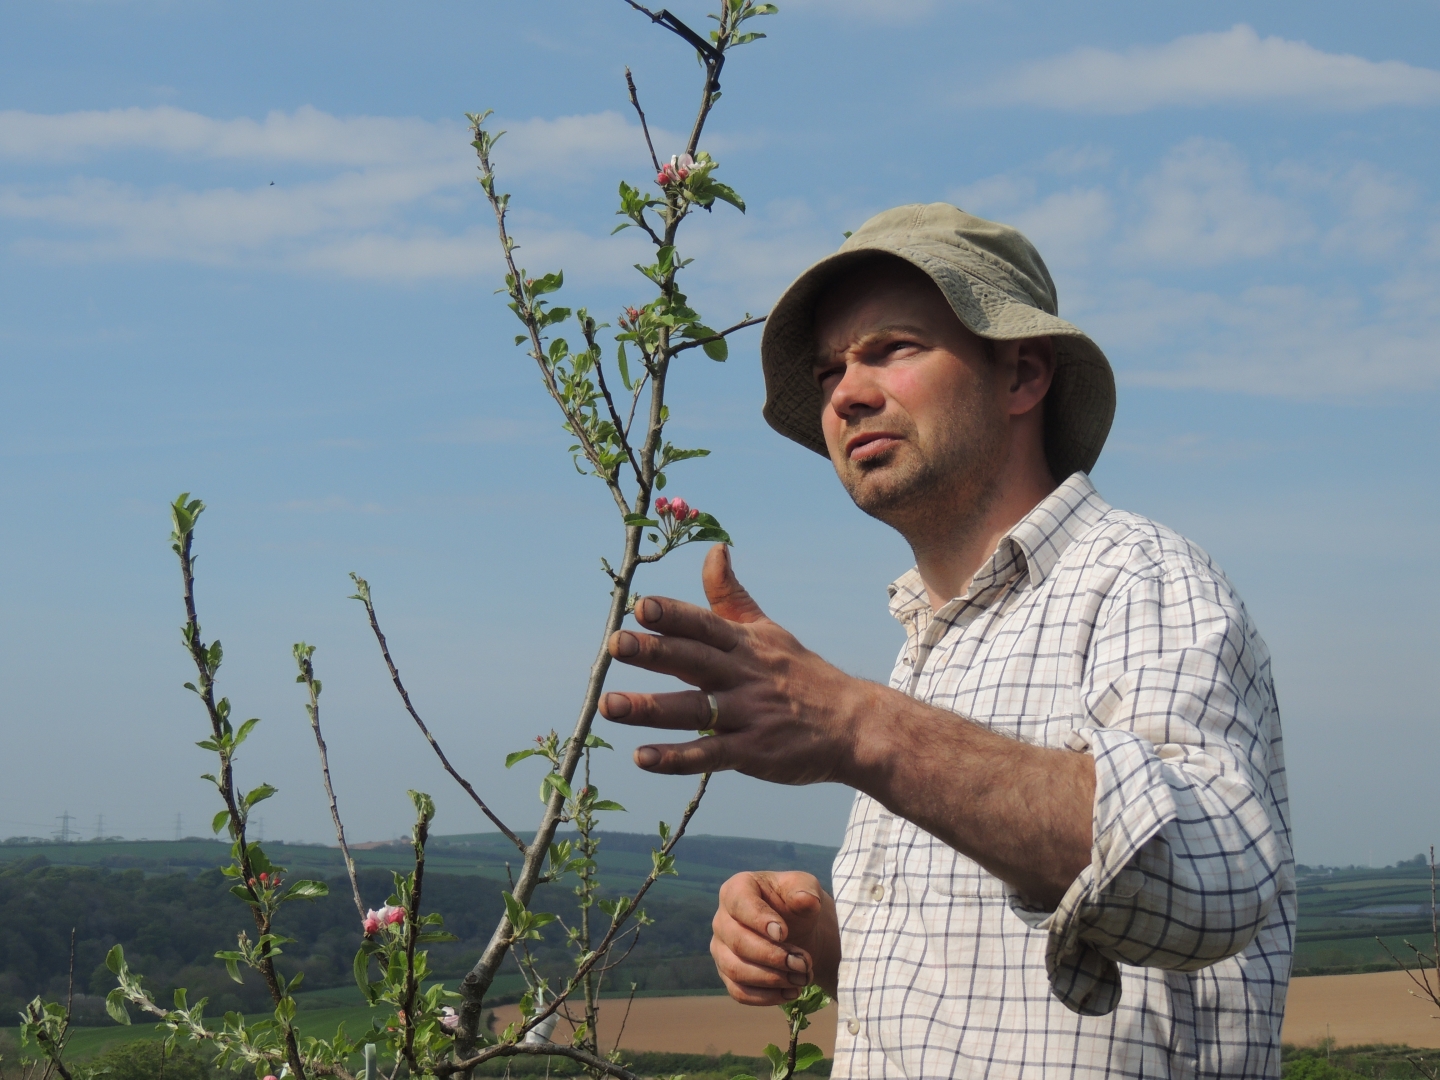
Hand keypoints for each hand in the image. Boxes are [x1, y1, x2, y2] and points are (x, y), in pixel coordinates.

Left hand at [599, 545, 869, 781]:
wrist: (855, 726)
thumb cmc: (803, 675)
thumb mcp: (768, 631)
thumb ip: (730, 595)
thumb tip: (714, 548)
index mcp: (745, 644)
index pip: (705, 624)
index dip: (674, 615)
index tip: (640, 606)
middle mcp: (745, 675)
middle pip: (696, 660)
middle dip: (655, 651)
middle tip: (615, 644)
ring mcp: (750, 715)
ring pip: (696, 709)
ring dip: (652, 708)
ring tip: (608, 706)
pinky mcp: (754, 753)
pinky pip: (711, 755)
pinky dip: (676, 758)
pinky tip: (642, 758)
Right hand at [711, 871, 839, 1003]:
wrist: (799, 929)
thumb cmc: (796, 903)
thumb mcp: (805, 888)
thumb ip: (805, 892)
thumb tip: (806, 900)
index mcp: (737, 889)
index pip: (740, 904)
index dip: (759, 920)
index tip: (783, 933)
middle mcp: (722, 919)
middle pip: (738, 943)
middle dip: (773, 957)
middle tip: (803, 962)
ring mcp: (721, 949)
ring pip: (736, 970)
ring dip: (772, 979)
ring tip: (802, 977)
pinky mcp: (728, 974)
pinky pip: (739, 992)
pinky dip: (767, 996)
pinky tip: (792, 992)